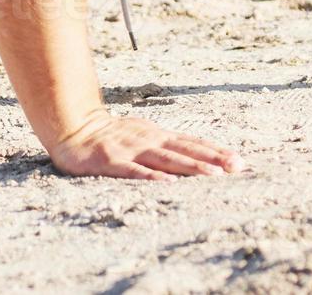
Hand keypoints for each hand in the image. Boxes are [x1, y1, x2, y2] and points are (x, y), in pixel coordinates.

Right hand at [48, 111, 245, 179]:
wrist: (72, 127)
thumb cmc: (109, 136)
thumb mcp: (140, 135)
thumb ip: (163, 146)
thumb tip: (192, 156)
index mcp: (156, 135)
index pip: (191, 143)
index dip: (216, 151)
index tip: (239, 161)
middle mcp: (148, 139)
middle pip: (185, 150)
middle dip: (213, 158)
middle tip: (237, 167)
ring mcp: (130, 150)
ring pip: (166, 159)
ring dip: (191, 166)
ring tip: (214, 174)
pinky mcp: (111, 161)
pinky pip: (134, 171)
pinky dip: (151, 176)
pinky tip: (167, 183)